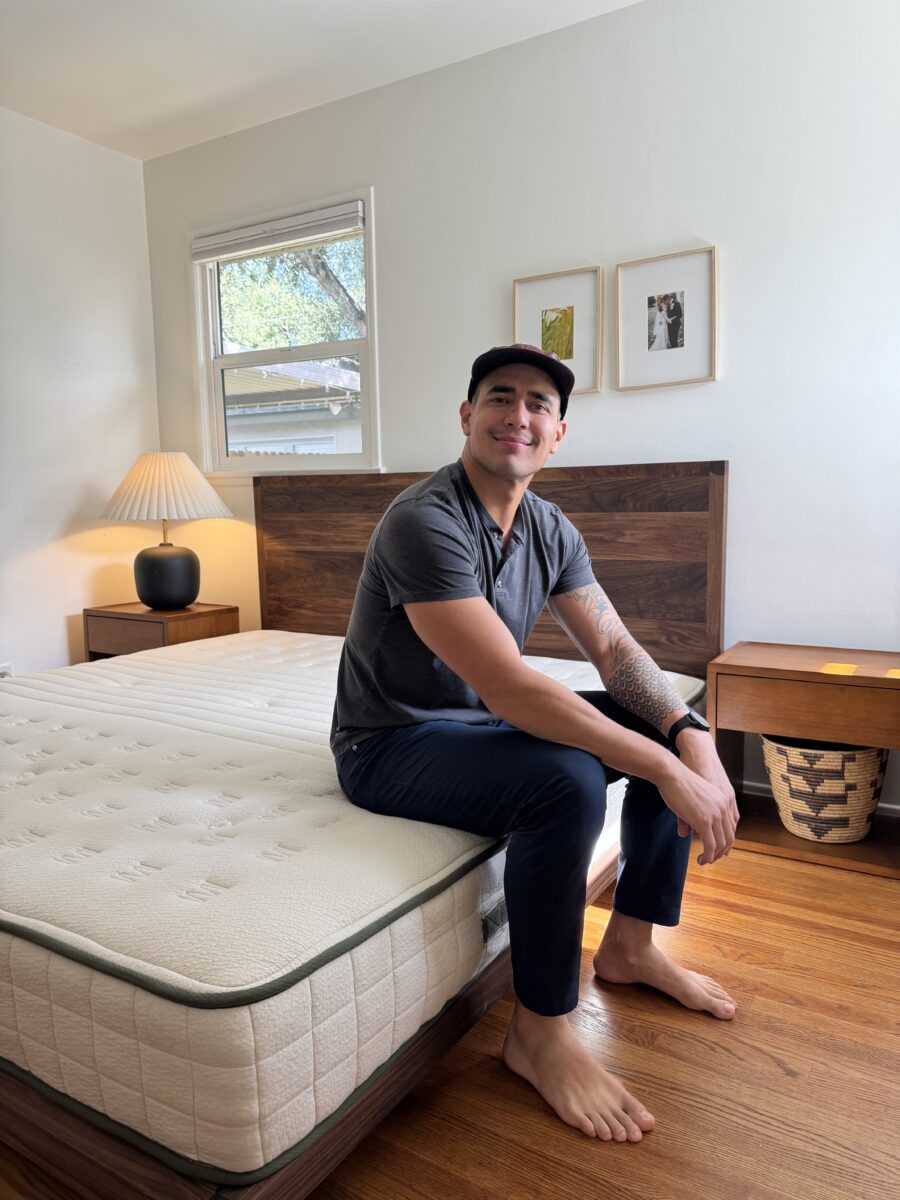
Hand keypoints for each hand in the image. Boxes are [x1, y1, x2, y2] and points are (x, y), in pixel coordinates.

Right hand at [655, 748, 737, 865]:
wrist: (672, 773)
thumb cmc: (677, 782)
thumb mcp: (690, 800)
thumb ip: (689, 818)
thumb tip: (683, 833)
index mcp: (724, 800)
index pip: (731, 827)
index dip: (726, 841)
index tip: (720, 851)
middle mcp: (724, 808)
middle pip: (729, 837)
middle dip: (721, 851)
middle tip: (711, 858)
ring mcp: (715, 815)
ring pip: (721, 844)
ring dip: (714, 856)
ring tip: (704, 861)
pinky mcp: (704, 821)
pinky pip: (710, 845)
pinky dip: (708, 856)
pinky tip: (702, 860)